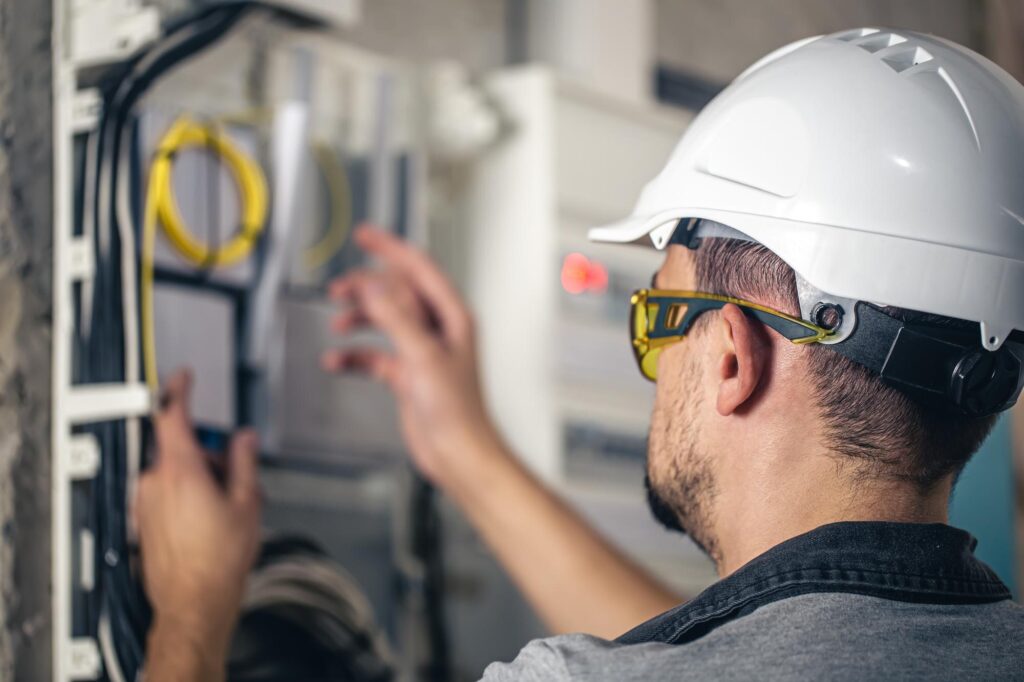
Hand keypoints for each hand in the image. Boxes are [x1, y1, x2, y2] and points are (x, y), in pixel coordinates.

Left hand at [135, 370, 261, 668]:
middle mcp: (156, 482)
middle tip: (236, 480)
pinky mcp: (145, 520)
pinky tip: (209, 522)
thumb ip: (244, 461)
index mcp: (181, 470)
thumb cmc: (218, 559)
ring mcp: (146, 502)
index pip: (172, 416)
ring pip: (174, 473)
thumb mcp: (247, 502)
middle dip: (210, 457)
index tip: (184, 377)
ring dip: (200, 480)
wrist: (194, 601)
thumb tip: (243, 439)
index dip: (179, 390)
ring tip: (226, 509)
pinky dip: (187, 498)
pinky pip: (166, 495)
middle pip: (182, 449)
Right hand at [321, 226, 503, 489]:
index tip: (365, 235)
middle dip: (366, 288)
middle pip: (397, 293)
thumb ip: (397, 319)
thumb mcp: (424, 357)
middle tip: (338, 288)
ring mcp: (422, 351)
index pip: (419, 269)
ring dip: (359, 320)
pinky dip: (355, 355)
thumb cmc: (458, 412)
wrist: (459, 454)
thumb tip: (375, 287)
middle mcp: (438, 330)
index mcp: (452, 317)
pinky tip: (337, 360)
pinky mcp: (408, 375)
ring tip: (337, 324)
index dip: (390, 249)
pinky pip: (375, 355)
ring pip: (384, 321)